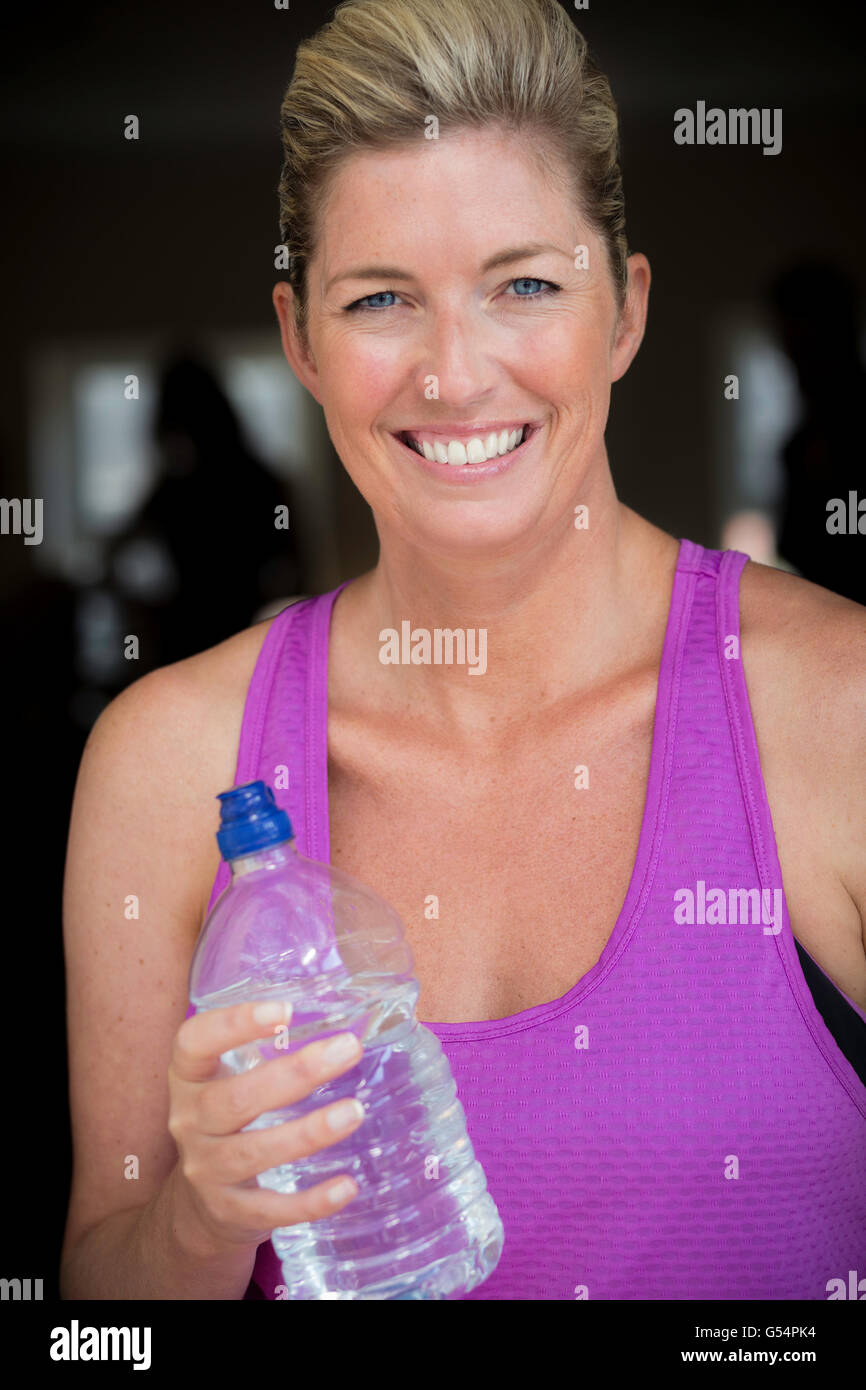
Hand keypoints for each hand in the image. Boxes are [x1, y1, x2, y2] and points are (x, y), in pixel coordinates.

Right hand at [167, 1000, 363, 1254]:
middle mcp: (189, 1121)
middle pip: (236, 1097)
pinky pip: (271, 1208)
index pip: (194, 1042)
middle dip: (296, 1073)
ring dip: (308, 1132)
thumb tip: (348, 1015)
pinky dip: (311, 1201)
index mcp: (189, 1078)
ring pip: (254, 1151)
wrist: (198, 1204)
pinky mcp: (229, 1212)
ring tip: (355, 1111)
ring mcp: (206, 1170)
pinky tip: (348, 1185)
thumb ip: (269, 1050)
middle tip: (348, 1048)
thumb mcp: (228, 1078)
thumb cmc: (231, 1119)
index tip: (285, 1009)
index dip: (234, 1024)